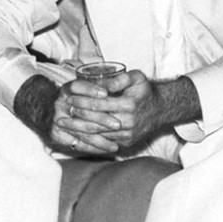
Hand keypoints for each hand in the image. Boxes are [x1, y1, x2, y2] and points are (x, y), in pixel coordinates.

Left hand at [56, 69, 174, 152]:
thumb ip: (121, 78)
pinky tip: (75, 136)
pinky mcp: (125, 144)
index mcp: (129, 105)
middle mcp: (128, 123)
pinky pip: (103, 143)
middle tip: (62, 112)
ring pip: (97, 135)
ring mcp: (126, 136)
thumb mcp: (137, 77)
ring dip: (78, 130)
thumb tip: (106, 85)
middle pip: (95, 122)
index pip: (100, 104)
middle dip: (76, 117)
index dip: (83, 101)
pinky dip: (87, 140)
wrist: (160, 110)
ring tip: (63, 125)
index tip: (69, 97)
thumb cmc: (144, 91)